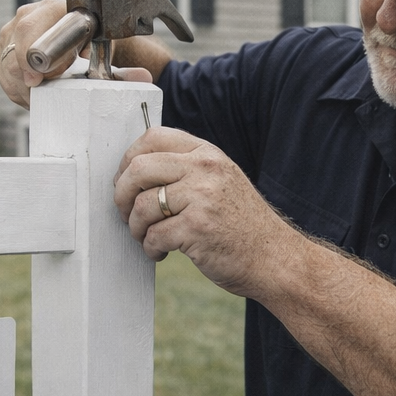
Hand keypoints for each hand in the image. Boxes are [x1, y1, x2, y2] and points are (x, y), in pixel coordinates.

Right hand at [0, 0, 166, 107]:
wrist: (87, 36)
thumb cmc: (99, 43)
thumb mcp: (110, 51)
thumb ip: (125, 66)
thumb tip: (144, 77)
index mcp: (55, 9)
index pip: (29, 29)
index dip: (29, 57)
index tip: (36, 80)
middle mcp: (30, 14)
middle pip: (12, 49)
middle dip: (24, 79)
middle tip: (39, 95)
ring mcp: (13, 29)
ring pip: (5, 65)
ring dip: (21, 87)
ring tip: (41, 97)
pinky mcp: (4, 46)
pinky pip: (2, 72)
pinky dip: (16, 88)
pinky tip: (32, 93)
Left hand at [113, 127, 301, 297]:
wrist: (275, 258)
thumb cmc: (241, 224)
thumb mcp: (220, 181)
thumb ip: (186, 168)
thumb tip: (133, 169)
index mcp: (207, 154)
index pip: (152, 137)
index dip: (128, 159)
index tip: (125, 181)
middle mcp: (205, 169)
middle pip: (138, 169)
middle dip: (121, 196)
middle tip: (125, 214)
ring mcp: (202, 198)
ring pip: (142, 206)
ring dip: (136, 228)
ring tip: (148, 238)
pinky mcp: (197, 229)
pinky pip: (153, 236)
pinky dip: (151, 248)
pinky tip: (162, 253)